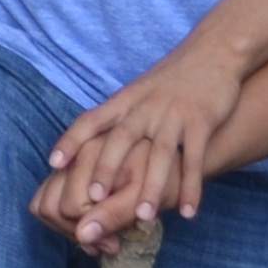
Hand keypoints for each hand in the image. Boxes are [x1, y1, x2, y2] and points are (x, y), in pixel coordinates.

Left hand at [32, 40, 248, 246]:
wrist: (214, 51)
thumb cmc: (171, 78)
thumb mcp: (138, 91)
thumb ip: (117, 116)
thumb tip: (90, 145)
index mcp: (125, 100)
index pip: (91, 119)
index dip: (71, 140)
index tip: (53, 163)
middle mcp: (145, 107)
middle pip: (121, 139)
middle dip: (107, 168)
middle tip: (94, 199)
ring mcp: (174, 114)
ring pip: (160, 154)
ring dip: (151, 187)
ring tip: (142, 217)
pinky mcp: (202, 121)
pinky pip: (195, 158)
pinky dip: (192, 186)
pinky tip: (189, 212)